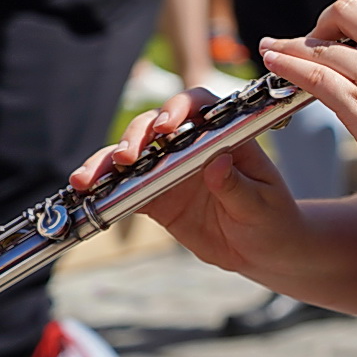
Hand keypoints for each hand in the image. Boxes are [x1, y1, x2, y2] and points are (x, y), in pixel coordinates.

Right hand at [69, 88, 304, 274]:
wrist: (262, 249)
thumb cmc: (272, 218)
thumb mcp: (262, 204)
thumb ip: (238, 186)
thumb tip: (217, 162)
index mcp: (226, 136)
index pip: (201, 107)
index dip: (181, 108)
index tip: (168, 127)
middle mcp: (193, 146)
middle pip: (157, 125)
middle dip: (137, 135)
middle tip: (127, 157)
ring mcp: (170, 169)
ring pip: (132, 154)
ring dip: (107, 161)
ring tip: (87, 179)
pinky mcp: (155, 196)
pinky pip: (124, 188)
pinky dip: (103, 188)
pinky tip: (84, 193)